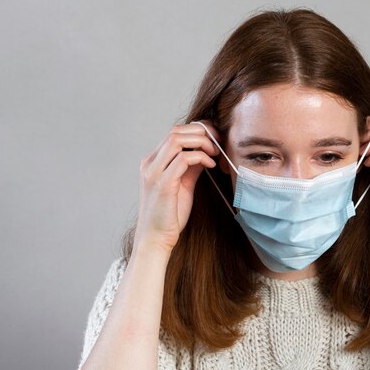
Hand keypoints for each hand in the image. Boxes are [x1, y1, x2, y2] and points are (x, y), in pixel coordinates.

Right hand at [134, 120, 219, 252]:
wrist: (156, 238)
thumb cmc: (169, 215)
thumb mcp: (183, 185)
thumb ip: (191, 167)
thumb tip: (205, 152)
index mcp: (153, 162)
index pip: (175, 133)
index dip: (198, 130)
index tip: (216, 137)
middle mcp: (150, 163)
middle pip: (176, 131)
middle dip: (202, 131)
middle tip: (219, 142)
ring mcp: (154, 172)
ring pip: (177, 139)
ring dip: (201, 142)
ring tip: (215, 152)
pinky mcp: (162, 184)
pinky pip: (182, 159)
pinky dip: (200, 157)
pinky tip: (211, 165)